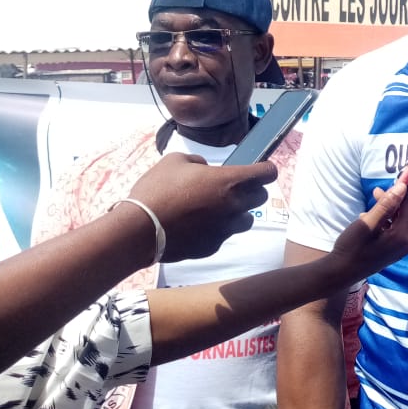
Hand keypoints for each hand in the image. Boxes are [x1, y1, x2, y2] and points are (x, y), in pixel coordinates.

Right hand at [128, 152, 277, 261]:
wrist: (139, 230)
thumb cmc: (157, 191)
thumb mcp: (174, 162)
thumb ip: (197, 161)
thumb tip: (204, 168)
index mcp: (229, 181)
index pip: (268, 173)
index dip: (265, 169)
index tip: (258, 169)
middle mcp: (235, 205)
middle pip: (261, 197)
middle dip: (251, 190)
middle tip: (231, 188)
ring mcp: (226, 229)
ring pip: (247, 219)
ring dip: (238, 213)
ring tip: (215, 209)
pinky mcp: (215, 246)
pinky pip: (225, 235)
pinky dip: (218, 229)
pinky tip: (198, 226)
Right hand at [327, 172, 407, 283]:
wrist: (339, 273)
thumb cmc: (351, 248)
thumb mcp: (367, 223)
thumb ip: (385, 205)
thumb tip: (402, 187)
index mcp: (402, 236)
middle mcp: (404, 243)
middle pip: (405, 212)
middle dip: (395, 197)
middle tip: (381, 185)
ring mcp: (398, 248)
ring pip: (397, 219)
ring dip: (387, 207)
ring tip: (373, 196)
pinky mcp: (390, 250)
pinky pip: (391, 228)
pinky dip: (383, 218)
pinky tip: (368, 215)